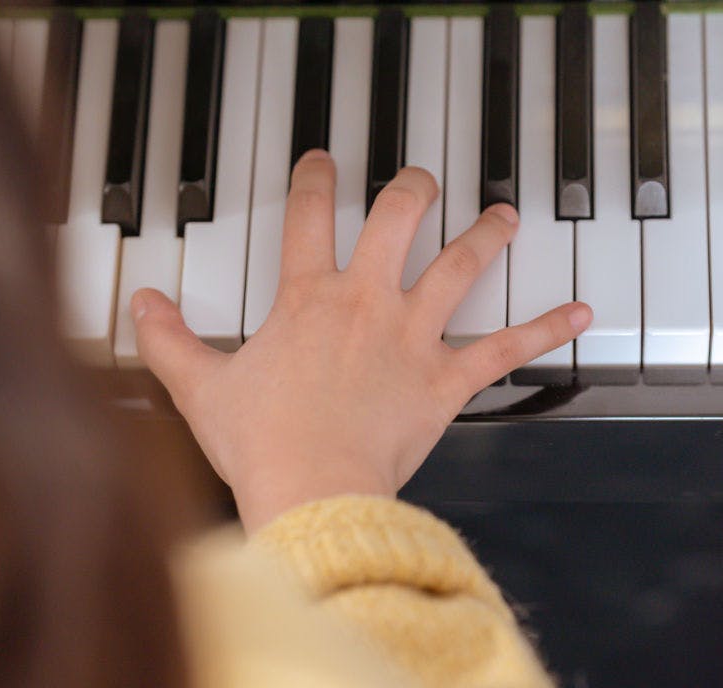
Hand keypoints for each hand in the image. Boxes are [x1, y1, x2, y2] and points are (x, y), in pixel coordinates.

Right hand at [131, 150, 590, 532]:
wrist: (311, 490)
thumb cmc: (261, 445)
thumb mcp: (200, 387)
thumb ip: (168, 340)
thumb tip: (142, 306)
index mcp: (308, 300)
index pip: (308, 218)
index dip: (314, 182)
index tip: (321, 163)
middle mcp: (367, 304)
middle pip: (397, 221)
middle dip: (410, 190)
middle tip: (418, 180)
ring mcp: (412, 339)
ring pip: (458, 268)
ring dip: (484, 236)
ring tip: (503, 214)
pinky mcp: (445, 382)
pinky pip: (505, 348)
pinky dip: (545, 328)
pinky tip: (579, 312)